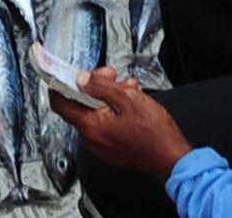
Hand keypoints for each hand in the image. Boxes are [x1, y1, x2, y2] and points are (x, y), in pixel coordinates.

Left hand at [50, 68, 193, 179]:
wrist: (171, 158)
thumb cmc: (153, 133)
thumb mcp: (127, 98)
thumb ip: (100, 86)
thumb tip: (82, 79)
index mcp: (91, 126)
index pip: (60, 104)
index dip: (60, 84)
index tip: (63, 73)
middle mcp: (92, 140)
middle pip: (81, 105)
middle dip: (95, 86)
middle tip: (111, 76)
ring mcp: (102, 146)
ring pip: (96, 114)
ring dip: (108, 97)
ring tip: (128, 88)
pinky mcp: (113, 149)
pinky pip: (105, 125)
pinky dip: (114, 110)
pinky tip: (131, 102)